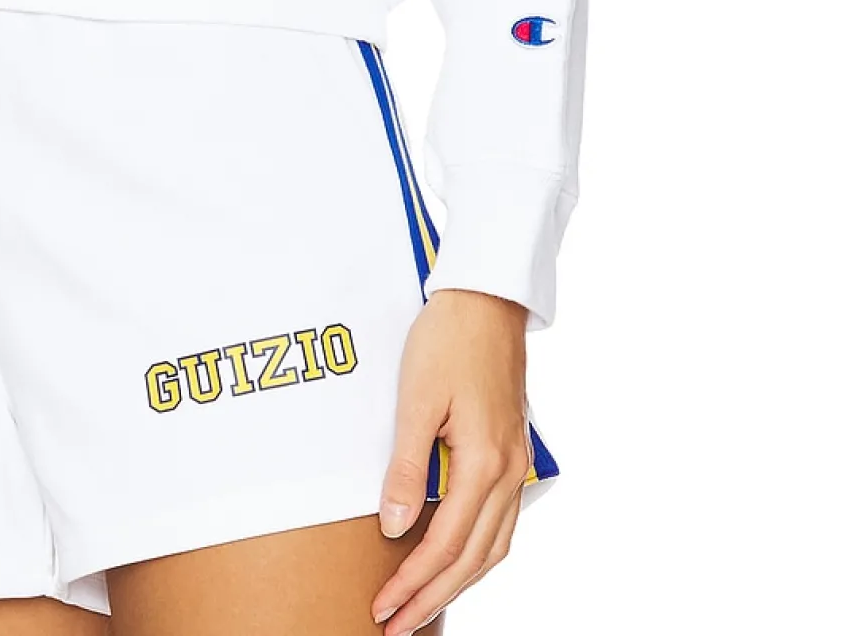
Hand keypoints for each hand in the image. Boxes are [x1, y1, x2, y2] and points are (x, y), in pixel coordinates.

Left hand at [370, 289, 534, 634]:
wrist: (487, 297)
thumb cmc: (447, 338)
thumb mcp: (416, 399)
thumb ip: (407, 467)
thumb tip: (395, 526)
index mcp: (484, 462)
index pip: (446, 544)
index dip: (414, 583)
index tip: (384, 608)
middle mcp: (508, 471)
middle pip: (474, 557)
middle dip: (435, 596)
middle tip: (398, 625)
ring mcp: (515, 462)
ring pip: (495, 545)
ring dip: (459, 580)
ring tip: (423, 604)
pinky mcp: (512, 450)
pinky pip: (501, 521)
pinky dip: (478, 552)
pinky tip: (456, 558)